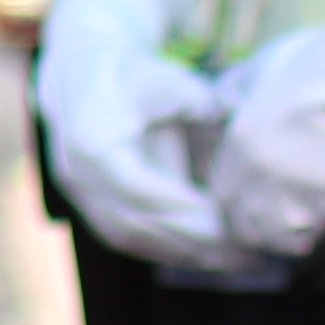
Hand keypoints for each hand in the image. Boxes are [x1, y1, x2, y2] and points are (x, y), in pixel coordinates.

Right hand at [35, 0, 246, 270]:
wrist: (83, 65)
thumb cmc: (135, 72)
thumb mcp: (173, 82)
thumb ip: (206, 113)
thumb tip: (245, 148)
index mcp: (90, 136)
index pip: (138, 188)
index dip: (183, 209)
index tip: (229, 219)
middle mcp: (74, 170)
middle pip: (136, 222)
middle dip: (194, 241)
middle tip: (250, 252)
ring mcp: (77, 190)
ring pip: (131, 237)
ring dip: (184, 253)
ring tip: (239, 259)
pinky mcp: (88, 203)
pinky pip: (126, 237)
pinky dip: (168, 248)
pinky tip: (210, 252)